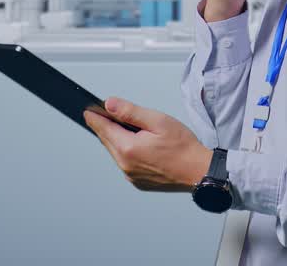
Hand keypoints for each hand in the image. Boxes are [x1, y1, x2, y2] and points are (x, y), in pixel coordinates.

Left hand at [83, 97, 213, 192]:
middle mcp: (125, 165)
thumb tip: (110, 104)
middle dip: (107, 127)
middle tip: (108, 114)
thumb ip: (130, 112)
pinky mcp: (138, 182)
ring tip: (132, 130)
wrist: (199, 171)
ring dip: (119, 140)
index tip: (88, 110)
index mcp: (128, 148)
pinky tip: (141, 146)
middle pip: (108, 141)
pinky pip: (126, 163)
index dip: (94, 117)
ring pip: (117, 152)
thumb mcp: (158, 121)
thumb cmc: (183, 147)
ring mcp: (131, 176)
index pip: (103, 128)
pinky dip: (128, 153)